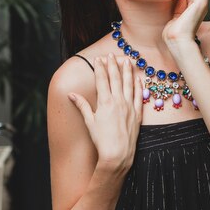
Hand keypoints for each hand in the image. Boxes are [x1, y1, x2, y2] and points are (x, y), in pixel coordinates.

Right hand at [67, 54, 142, 169]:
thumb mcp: (89, 121)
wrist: (117, 155)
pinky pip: (139, 96)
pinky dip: (139, 85)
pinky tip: (138, 78)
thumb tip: (71, 94)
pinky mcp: (137, 114)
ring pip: (129, 83)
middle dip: (113, 64)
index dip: (100, 68)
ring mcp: (129, 106)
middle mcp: (118, 101)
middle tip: (111, 54)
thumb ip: (82, 105)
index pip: (102, 80)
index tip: (99, 58)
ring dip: (127, 70)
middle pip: (115, 78)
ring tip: (126, 60)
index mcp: (105, 102)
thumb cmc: (101, 140)